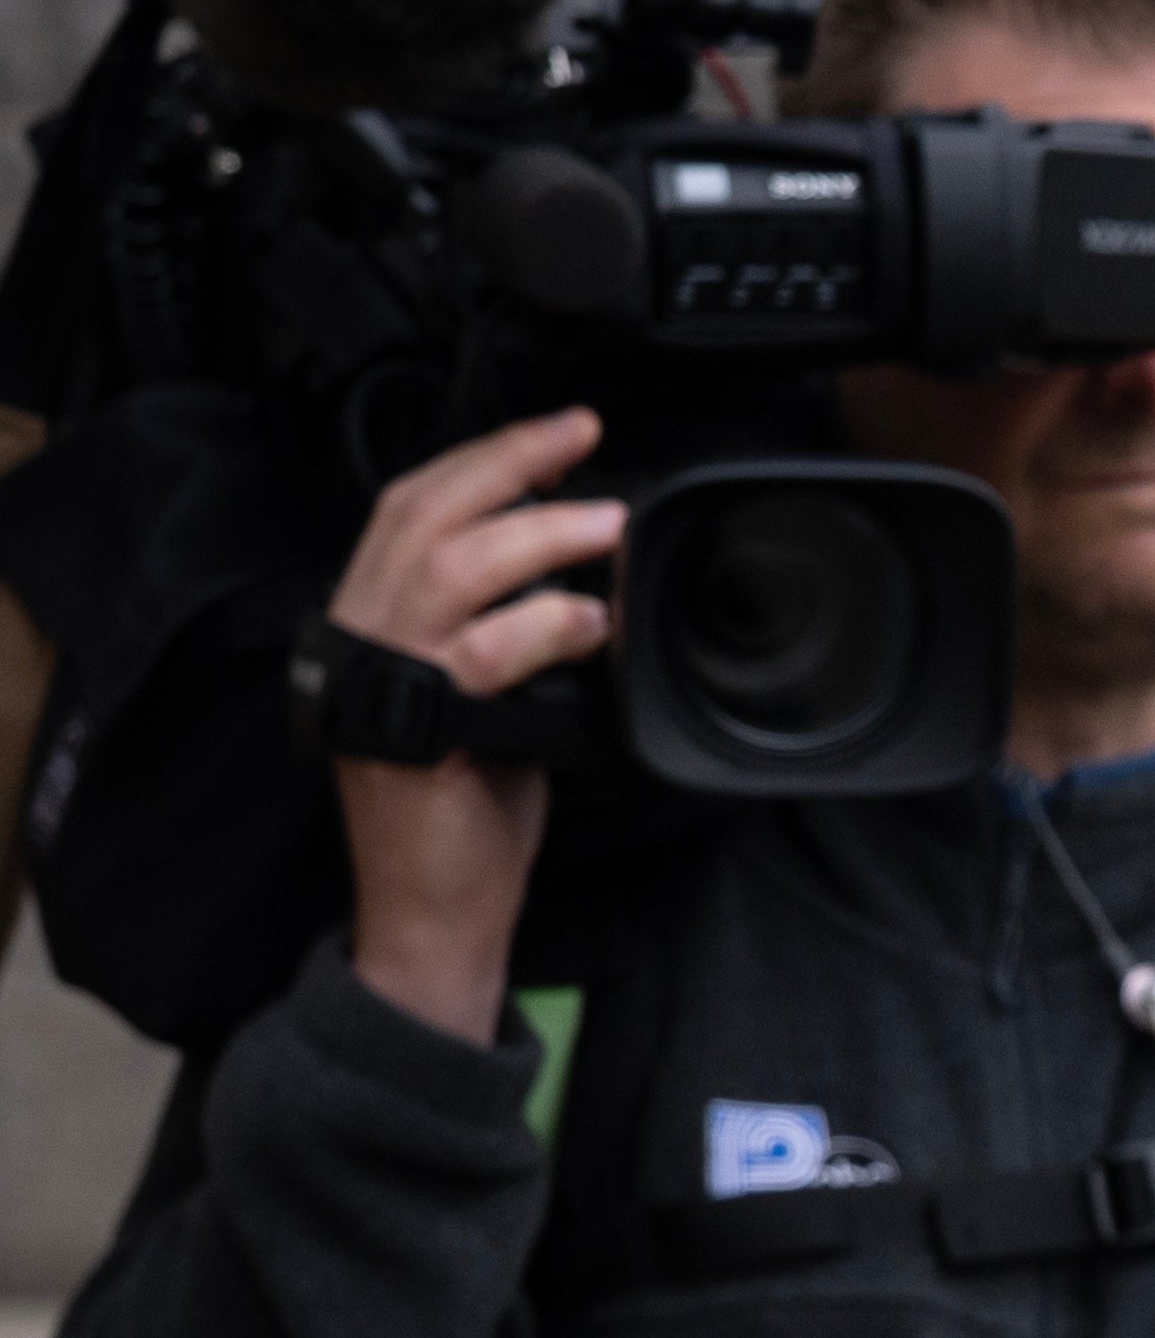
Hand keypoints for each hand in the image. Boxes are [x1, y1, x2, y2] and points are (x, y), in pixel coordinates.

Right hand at [327, 410, 623, 1043]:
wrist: (436, 905)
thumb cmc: (468, 803)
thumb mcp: (490, 691)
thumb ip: (504, 622)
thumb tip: (580, 558)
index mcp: (375, 615)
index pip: (416, 505)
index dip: (486, 457)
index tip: (560, 432)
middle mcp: (365, 632)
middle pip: (428, 513)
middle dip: (511, 462)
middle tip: (585, 439)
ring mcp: (385, 676)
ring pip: (453, 567)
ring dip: (539, 534)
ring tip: (607, 526)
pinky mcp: (420, 723)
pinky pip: (484, 649)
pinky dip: (547, 624)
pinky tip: (592, 620)